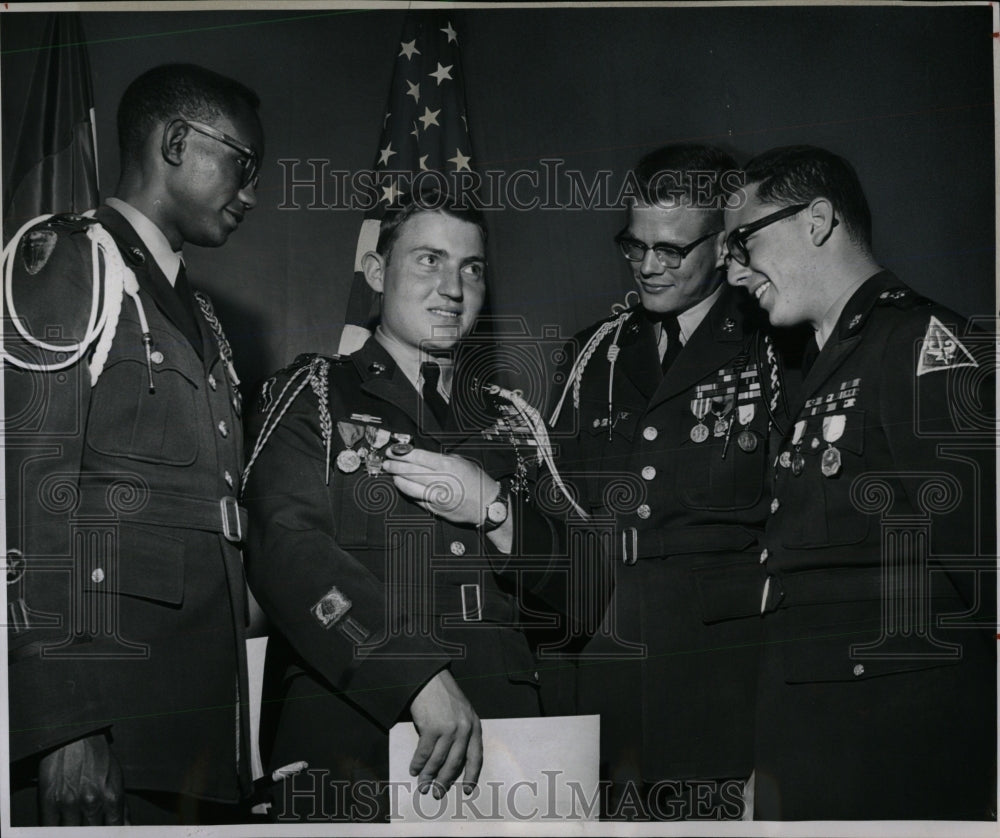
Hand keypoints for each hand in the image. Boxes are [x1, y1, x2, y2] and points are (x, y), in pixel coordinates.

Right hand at [38, 733, 125, 825]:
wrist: (74, 735)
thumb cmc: (97, 755)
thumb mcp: (116, 777)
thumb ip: (120, 805)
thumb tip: (125, 826)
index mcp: (112, 796)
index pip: (115, 829)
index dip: (111, 835)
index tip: (107, 834)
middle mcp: (92, 802)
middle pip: (92, 833)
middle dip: (91, 832)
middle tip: (89, 825)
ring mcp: (69, 803)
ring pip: (72, 833)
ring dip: (74, 830)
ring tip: (76, 823)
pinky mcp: (49, 800)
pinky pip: (50, 828)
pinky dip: (55, 830)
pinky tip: (61, 826)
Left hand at [383, 447, 497, 526]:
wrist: (488, 504)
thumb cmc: (477, 482)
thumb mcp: (463, 462)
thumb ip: (442, 459)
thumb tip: (422, 457)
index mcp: (448, 465)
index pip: (418, 457)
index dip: (402, 453)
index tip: (393, 451)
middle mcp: (441, 480)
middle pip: (411, 471)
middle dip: (395, 466)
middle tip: (387, 463)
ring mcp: (437, 496)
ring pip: (410, 487)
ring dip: (398, 480)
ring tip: (393, 475)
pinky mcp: (436, 508)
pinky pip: (416, 499)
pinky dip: (408, 492)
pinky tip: (403, 487)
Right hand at [408, 670, 482, 796]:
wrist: (429, 679)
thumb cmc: (444, 696)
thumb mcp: (462, 713)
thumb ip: (462, 733)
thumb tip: (452, 763)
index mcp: (474, 726)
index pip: (476, 757)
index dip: (471, 775)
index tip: (468, 790)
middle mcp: (464, 729)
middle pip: (454, 763)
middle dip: (445, 781)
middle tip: (437, 793)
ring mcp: (448, 728)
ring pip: (438, 761)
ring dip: (429, 776)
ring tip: (423, 786)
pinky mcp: (431, 728)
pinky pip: (424, 753)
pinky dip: (418, 764)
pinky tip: (414, 770)